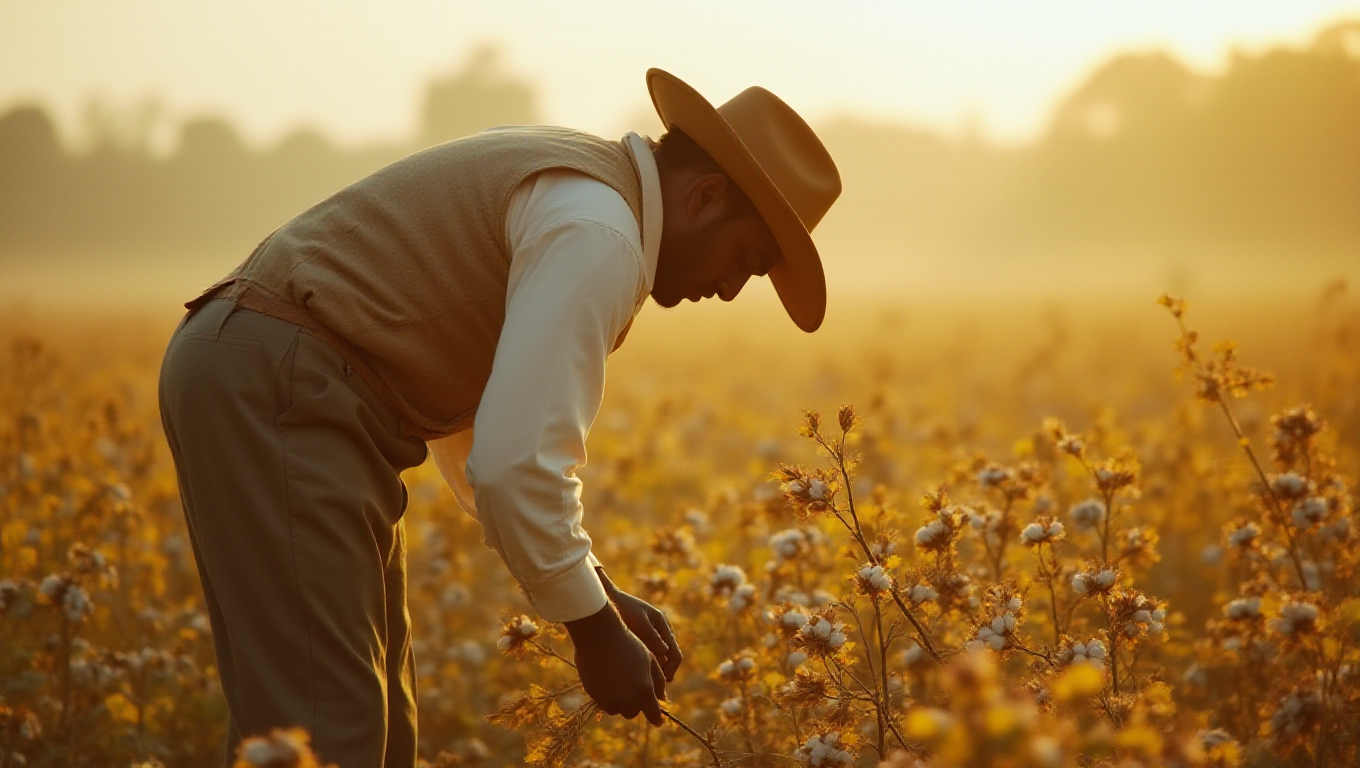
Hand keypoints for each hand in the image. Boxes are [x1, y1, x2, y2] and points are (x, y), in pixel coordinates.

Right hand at [564, 602, 666, 725]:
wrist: (599, 635)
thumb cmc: (628, 644)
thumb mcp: (650, 659)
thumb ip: (658, 680)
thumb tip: (662, 697)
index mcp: (643, 690)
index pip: (653, 714)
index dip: (656, 718)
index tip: (658, 721)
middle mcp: (626, 699)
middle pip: (633, 712)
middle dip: (636, 704)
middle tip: (633, 687)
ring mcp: (608, 698)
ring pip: (617, 709)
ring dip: (620, 701)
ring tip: (620, 680)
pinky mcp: (594, 695)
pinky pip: (603, 702)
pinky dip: (607, 696)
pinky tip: (608, 678)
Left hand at [599, 573, 682, 681]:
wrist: (607, 599)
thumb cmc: (623, 607)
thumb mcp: (639, 621)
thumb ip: (652, 636)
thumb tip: (664, 653)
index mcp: (663, 626)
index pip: (674, 654)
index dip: (671, 670)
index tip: (662, 682)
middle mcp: (659, 632)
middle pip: (668, 661)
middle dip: (662, 676)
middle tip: (652, 690)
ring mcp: (649, 637)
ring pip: (657, 662)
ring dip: (653, 674)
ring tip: (641, 685)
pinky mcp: (638, 641)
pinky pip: (646, 660)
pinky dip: (643, 669)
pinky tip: (632, 677)